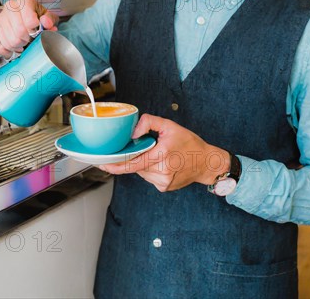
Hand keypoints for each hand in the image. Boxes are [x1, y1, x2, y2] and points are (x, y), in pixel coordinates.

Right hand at [0, 0, 58, 57]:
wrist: (27, 20)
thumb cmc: (37, 18)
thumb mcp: (48, 17)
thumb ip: (49, 20)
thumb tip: (45, 22)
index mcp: (25, 2)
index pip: (29, 20)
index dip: (34, 30)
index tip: (36, 32)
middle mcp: (10, 6)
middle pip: (19, 31)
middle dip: (26, 40)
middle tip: (29, 40)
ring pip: (9, 40)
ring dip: (17, 46)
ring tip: (22, 44)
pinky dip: (6, 51)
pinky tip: (12, 49)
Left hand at [99, 114, 230, 191]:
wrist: (206, 163)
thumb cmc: (190, 143)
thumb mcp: (170, 126)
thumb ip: (149, 123)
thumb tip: (133, 131)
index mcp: (162, 155)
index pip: (132, 163)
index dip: (115, 165)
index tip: (102, 164)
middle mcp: (161, 171)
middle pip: (136, 166)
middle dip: (134, 157)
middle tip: (146, 148)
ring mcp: (163, 182)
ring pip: (141, 172)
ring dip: (143, 163)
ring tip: (159, 155)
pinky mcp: (164, 187)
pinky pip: (149, 177)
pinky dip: (150, 169)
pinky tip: (163, 163)